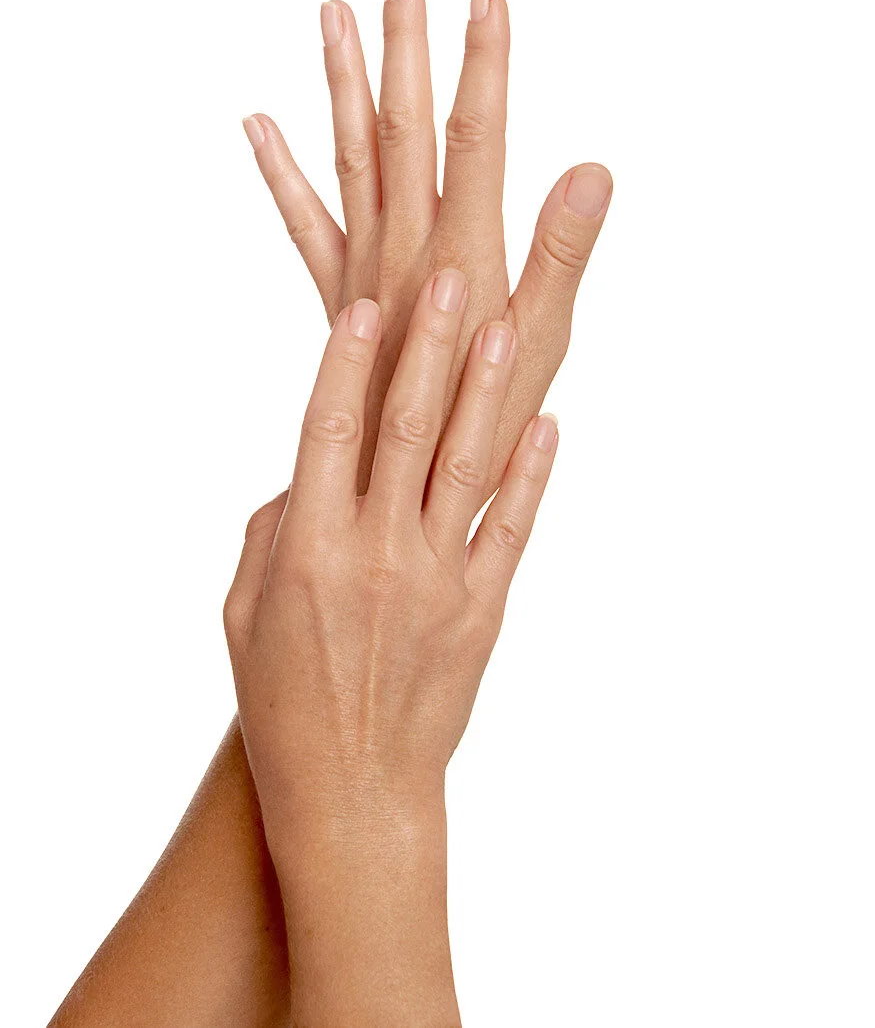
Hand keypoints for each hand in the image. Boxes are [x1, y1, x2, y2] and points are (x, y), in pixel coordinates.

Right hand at [224, 271, 557, 1024]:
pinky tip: (551, 424)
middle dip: (428, 346)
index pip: (327, 429)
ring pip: (466, 465)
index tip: (363, 302)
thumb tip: (304, 474)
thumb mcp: (243, 614)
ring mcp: (438, 580)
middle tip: (451, 275)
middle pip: (405, 428)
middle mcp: (377, 553)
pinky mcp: (483, 608)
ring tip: (507, 324)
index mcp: (309, 550)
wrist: (352, 791)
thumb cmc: (284, 701)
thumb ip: (272, 530)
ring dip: (488, 390)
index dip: (345, 360)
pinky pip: (513, 527)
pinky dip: (533, 473)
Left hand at [243, 0, 609, 493]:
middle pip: (404, 124)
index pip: (475, 134)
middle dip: (406, 43)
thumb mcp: (542, 341)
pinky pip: (305, 222)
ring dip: (344, 82)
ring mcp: (365, 264)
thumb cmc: (482, 419)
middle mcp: (406, 244)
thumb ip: (563, 252)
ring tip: (334, 12)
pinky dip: (282, 173)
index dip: (483, 61)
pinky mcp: (339, 290)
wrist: (402, 478)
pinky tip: (260, 126)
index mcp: (464, 249)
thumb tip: (592, 170)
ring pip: (352, 155)